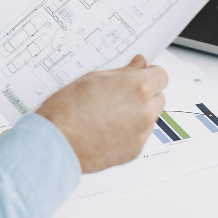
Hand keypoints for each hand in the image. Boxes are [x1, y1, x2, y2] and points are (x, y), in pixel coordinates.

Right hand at [36, 55, 167, 173]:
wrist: (56, 142)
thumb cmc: (68, 110)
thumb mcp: (94, 78)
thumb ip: (123, 72)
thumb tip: (138, 66)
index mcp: (138, 87)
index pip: (161, 76)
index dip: (149, 74)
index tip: (141, 75)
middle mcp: (145, 111)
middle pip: (158, 98)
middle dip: (144, 95)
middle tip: (121, 95)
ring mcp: (141, 133)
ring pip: (149, 118)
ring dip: (137, 114)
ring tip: (109, 114)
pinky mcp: (134, 151)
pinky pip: (139, 136)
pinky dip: (128, 133)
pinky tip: (107, 129)